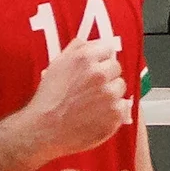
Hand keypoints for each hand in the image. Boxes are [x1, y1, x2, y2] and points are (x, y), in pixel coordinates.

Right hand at [9, 36, 131, 164]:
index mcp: (85, 58)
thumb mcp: (57, 65)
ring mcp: (110, 94)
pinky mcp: (116, 113)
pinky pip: (124, 106)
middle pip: (116, 68)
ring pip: (121, 87)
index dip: (102, 59)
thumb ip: (76, 49)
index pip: (108, 49)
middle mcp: (99, 74)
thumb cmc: (48, 98)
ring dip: (112, 93)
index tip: (97, 66)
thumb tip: (89, 42)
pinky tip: (98, 114)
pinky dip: (115, 111)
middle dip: (107, 75)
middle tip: (92, 88)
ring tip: (94, 103)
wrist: (45, 128)